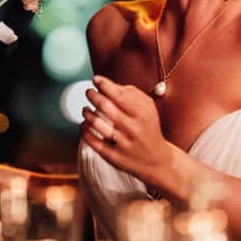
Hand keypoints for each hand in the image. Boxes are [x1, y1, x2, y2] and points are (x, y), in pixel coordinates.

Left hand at [80, 75, 184, 195]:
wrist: (157, 160)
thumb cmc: (148, 129)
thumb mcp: (149, 109)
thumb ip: (132, 94)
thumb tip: (109, 85)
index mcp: (143, 115)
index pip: (120, 96)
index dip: (105, 85)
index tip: (96, 80)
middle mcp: (134, 129)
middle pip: (106, 108)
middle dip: (93, 96)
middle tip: (89, 92)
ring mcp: (123, 144)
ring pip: (97, 124)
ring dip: (87, 113)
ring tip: (86, 109)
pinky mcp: (114, 157)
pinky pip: (93, 142)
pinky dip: (85, 130)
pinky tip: (84, 124)